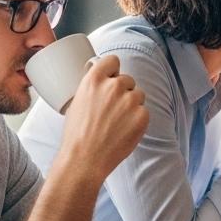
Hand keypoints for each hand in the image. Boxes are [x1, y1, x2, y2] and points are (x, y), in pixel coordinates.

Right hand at [56, 55, 148, 182]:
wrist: (84, 159)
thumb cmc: (77, 134)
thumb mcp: (77, 102)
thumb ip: (93, 88)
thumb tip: (103, 82)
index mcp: (94, 80)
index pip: (112, 61)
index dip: (113, 70)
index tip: (112, 77)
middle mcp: (113, 86)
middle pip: (127, 79)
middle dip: (123, 91)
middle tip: (112, 110)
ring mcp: (129, 101)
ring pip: (138, 95)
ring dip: (132, 105)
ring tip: (117, 122)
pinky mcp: (142, 115)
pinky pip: (144, 111)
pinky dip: (137, 120)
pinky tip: (124, 130)